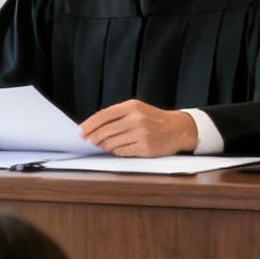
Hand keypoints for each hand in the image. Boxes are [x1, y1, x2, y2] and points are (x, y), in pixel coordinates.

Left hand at [78, 100, 197, 157]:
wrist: (178, 128)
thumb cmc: (154, 119)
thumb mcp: (137, 109)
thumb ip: (117, 115)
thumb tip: (93, 127)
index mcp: (132, 106)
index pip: (103, 115)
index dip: (89, 124)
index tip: (81, 131)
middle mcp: (136, 119)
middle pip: (105, 131)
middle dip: (93, 138)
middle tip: (89, 141)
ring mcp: (141, 134)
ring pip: (112, 143)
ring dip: (104, 146)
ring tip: (103, 145)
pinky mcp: (145, 148)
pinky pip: (122, 152)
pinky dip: (116, 151)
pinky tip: (116, 149)